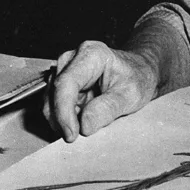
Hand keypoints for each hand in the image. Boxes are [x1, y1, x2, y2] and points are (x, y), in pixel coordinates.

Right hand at [43, 40, 159, 142]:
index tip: (72, 133)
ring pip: (50, 102)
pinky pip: (54, 106)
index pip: (66, 84)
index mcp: (92, 54)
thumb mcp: (131, 95)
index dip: (64, 112)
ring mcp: (64, 71)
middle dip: (62, 119)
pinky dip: (65, 118)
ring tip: (87, 122)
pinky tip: (81, 119)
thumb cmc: (137, 78)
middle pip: (53, 93)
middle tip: (79, 135)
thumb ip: (108, 109)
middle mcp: (72, 59)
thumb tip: (84, 125)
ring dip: (63, 119)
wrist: (139, 73)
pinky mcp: (62, 84)